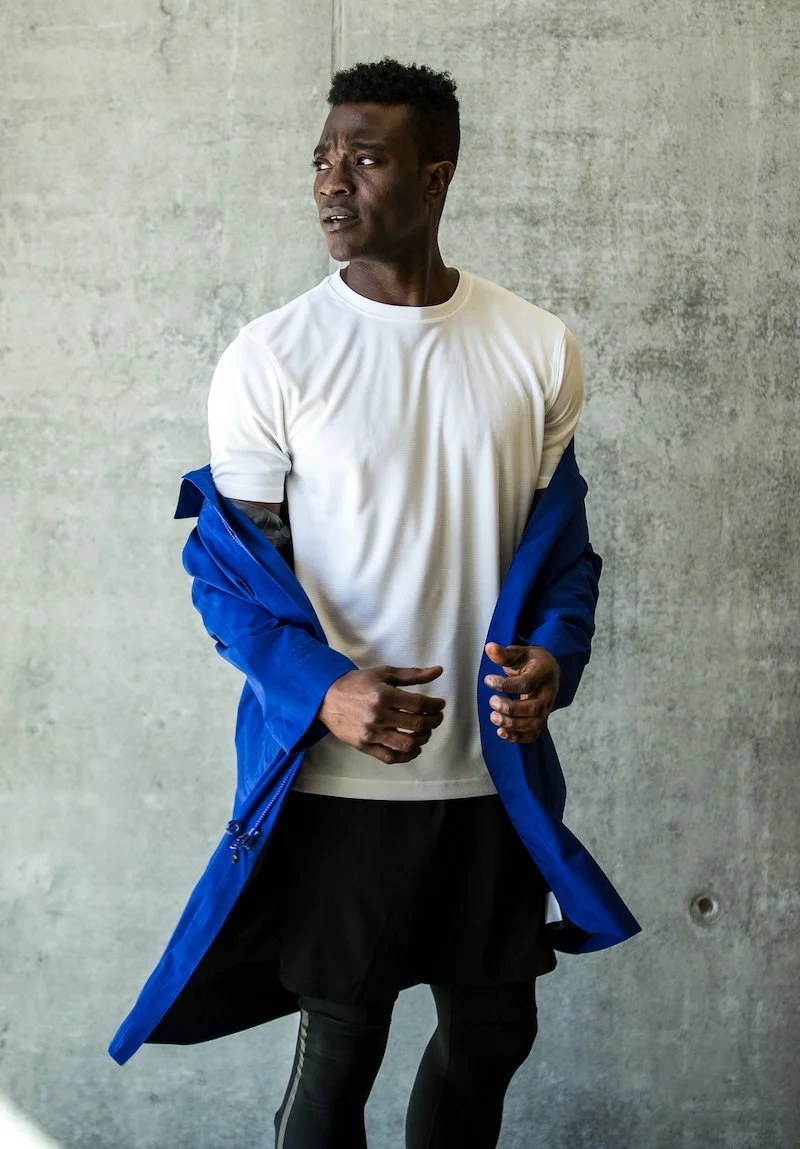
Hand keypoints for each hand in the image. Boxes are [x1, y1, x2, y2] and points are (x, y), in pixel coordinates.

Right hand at [318, 665, 445, 764]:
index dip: (435, 706)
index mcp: (384, 695)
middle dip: (434, 721)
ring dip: (423, 739)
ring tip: (425, 731)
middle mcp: (378, 716)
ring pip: (408, 744)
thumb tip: (438, 671)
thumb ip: (412, 674)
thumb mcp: (384, 673)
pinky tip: (414, 747)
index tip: (439, 704)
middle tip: (436, 717)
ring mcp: (371, 734)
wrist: (326, 697)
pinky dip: (407, 755)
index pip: (420, 704)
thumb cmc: (357, 683)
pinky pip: (391, 757)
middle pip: (417, 725)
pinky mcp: (365, 746)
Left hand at [483, 642, 559, 742]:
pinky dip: (518, 737)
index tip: (487, 679)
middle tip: (492, 701)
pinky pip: (533, 734)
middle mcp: (548, 693)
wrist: (547, 671)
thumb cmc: (529, 661)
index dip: (505, 685)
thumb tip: (489, 647)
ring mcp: (547, 709)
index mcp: (543, 673)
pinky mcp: (541, 720)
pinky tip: (501, 732)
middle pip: (533, 707)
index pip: (526, 683)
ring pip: (534, 723)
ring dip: (512, 724)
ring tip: (493, 717)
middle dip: (510, 708)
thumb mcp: (518, 653)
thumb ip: (503, 654)